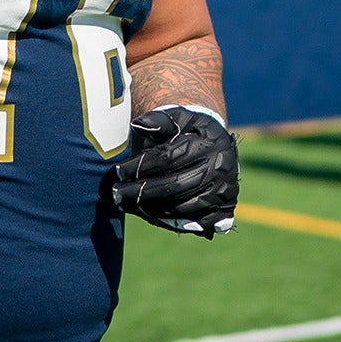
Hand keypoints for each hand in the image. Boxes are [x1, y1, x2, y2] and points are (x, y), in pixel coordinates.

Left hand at [112, 106, 239, 237]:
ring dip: (150, 209)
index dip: (140, 166)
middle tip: (117, 194)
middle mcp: (220, 168)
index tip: (118, 171)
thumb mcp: (178, 117)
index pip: (168, 158)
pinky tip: (147, 214)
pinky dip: (169, 221)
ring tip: (127, 204)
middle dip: (141, 191)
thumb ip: (158, 120)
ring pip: (182, 207)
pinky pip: (193, 223)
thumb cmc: (190, 130)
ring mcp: (223, 191)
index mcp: (209, 142)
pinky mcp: (223, 210)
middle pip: (174, 186)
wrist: (217, 147)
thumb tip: (137, 125)